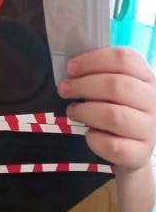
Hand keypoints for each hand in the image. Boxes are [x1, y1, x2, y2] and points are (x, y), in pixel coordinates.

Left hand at [57, 46, 155, 171]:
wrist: (134, 148)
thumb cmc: (119, 109)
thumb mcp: (115, 87)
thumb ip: (99, 74)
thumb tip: (71, 70)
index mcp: (146, 77)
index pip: (124, 58)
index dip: (93, 60)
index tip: (70, 68)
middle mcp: (153, 101)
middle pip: (117, 85)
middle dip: (83, 86)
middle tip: (63, 89)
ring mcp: (149, 128)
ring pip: (113, 116)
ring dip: (85, 111)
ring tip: (72, 111)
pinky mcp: (140, 153)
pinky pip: (112, 145)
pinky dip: (94, 139)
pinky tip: (88, 133)